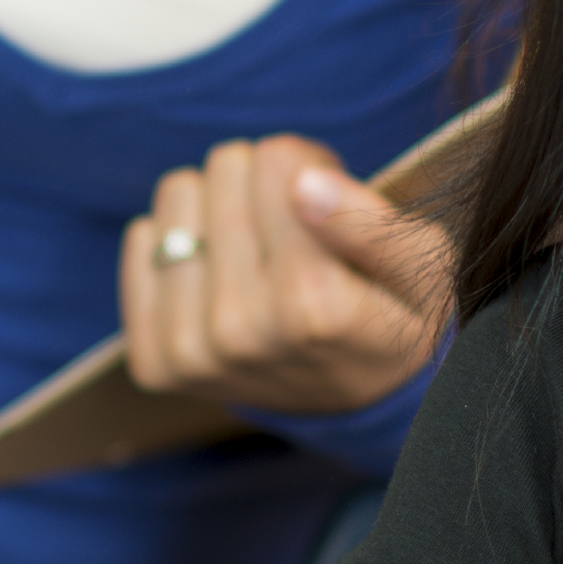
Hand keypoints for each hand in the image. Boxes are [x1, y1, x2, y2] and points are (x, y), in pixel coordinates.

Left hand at [120, 138, 449, 418]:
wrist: (354, 402)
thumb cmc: (391, 315)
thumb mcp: (420, 265)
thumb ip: (371, 222)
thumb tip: (305, 182)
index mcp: (314, 305)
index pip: (278, 161)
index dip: (309, 165)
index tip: (326, 198)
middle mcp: (243, 331)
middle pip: (227, 169)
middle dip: (264, 183)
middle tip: (293, 228)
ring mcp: (191, 351)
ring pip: (179, 194)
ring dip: (218, 206)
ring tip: (256, 248)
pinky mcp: (155, 361)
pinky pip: (142, 239)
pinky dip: (179, 240)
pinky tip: (218, 273)